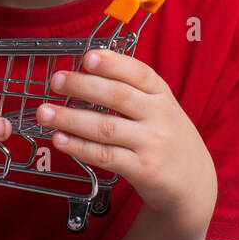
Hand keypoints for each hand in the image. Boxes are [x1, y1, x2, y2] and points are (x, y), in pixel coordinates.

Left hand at [39, 48, 216, 230]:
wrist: (194, 183)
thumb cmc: (167, 138)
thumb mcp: (161, 107)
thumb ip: (133, 90)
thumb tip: (87, 69)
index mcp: (162, 95)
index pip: (138, 73)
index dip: (113, 63)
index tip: (87, 57)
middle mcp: (160, 116)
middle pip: (118, 97)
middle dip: (83, 86)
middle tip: (56, 80)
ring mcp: (152, 144)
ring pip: (106, 128)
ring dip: (70, 119)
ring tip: (44, 113)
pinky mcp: (143, 170)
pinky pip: (105, 156)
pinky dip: (79, 147)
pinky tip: (60, 140)